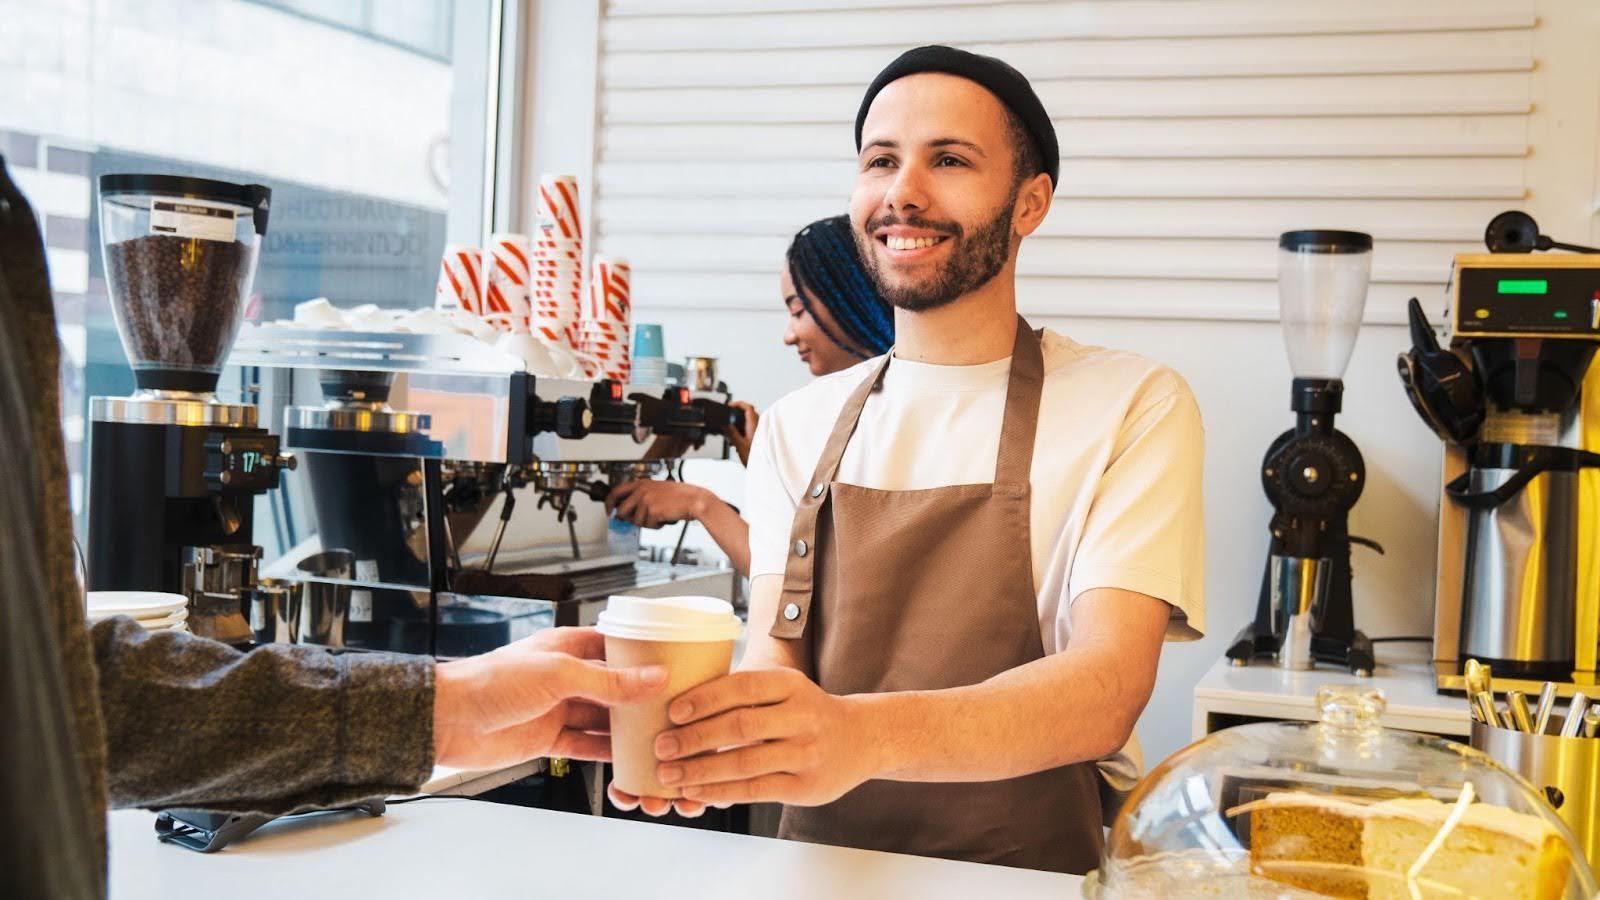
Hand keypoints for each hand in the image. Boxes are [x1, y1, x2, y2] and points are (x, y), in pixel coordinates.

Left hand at [432, 627, 666, 768]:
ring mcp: (557, 708)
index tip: (674, 669)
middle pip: (614, 688)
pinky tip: (628, 759)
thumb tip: (652, 678)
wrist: (446, 719)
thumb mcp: (559, 675)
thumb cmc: (491, 682)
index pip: (616, 648)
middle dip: (640, 699)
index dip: (644, 659)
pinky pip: (585, 746)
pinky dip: (606, 753)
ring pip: (603, 719)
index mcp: (568, 646)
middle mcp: (566, 676)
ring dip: (627, 729)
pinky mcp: (548, 739)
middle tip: (674, 710)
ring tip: (658, 737)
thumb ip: (609, 681)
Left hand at [605, 479, 710, 528]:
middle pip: (622, 510)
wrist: (695, 500)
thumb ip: (641, 497)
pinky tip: (665, 518)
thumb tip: (627, 511)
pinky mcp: (653, 511)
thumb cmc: (680, 496)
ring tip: (659, 516)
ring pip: (636, 521)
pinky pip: (648, 525)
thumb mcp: (657, 490)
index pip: (616, 491)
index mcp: (642, 483)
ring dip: (647, 523)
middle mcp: (642, 490)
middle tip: (634, 521)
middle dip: (627, 519)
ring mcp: (647, 501)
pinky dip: (656, 525)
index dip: (609, 503)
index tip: (609, 511)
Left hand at [614, 668, 876, 812]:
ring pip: (746, 763)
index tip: (673, 711)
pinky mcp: (806, 786)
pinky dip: (722, 792)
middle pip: (741, 726)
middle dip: (695, 737)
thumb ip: (745, 694)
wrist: (861, 739)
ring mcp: (807, 753)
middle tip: (661, 746)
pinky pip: (756, 790)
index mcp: (792, 685)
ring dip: (702, 770)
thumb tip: (681, 705)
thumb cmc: (806, 712)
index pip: (744, 687)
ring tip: (670, 774)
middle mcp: (803, 716)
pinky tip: (698, 791)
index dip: (705, 698)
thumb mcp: (785, 690)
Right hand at [725, 401, 758, 466]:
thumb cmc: (756, 459)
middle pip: (747, 414)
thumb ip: (731, 432)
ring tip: (728, 432)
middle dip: (735, 415)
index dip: (738, 404)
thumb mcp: (739, 445)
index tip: (729, 405)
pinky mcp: (757, 439)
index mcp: (755, 425)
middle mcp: (758, 427)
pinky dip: (740, 432)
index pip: (748, 407)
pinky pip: (748, 430)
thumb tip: (724, 423)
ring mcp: (758, 433)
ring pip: (747, 423)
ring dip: (737, 425)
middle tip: (726, 416)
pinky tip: (734, 442)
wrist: (765, 470)